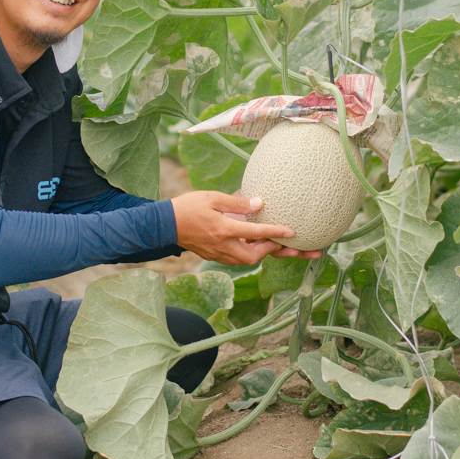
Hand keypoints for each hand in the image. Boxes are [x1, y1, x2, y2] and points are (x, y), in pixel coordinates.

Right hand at [170, 191, 322, 266]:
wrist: (164, 225)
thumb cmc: (188, 207)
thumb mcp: (213, 198)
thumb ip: (238, 202)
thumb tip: (261, 203)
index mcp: (224, 230)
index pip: (256, 233)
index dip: (276, 232)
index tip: (293, 232)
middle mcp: (223, 246)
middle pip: (256, 256)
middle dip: (276, 252)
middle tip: (295, 247)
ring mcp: (219, 254)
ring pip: (247, 260)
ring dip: (264, 254)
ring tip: (281, 248)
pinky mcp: (215, 256)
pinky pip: (238, 259)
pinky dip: (250, 254)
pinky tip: (257, 247)